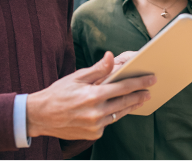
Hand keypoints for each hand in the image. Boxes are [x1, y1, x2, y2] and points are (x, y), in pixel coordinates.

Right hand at [26, 51, 154, 139]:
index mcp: (93, 95)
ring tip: (139, 99)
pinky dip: (113, 115)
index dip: (139, 82)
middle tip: (150, 90)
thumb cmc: (58, 93)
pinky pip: (108, 123)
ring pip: (118, 114)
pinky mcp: (93, 134)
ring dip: (130, 106)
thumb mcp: (77, 77)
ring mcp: (95, 125)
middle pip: (125, 102)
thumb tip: (110, 56)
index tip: (151, 79)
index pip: (122, 87)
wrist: (41, 116)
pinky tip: (118, 108)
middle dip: (139, 95)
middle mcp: (96, 112)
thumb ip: (97, 69)